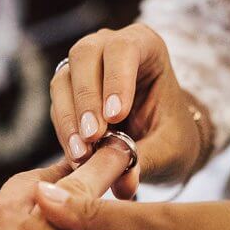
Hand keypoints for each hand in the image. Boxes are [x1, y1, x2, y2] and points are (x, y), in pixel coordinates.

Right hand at [49, 23, 206, 197]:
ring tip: (82, 154)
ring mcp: (84, 66)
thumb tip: (124, 184)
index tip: (116, 116)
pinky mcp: (67, 89)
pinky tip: (76, 156)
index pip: (124, 47)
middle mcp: (109, 46)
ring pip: (64, 79)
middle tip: (93, 137)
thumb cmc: (173, 136)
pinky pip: (57, 105)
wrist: (160, 142)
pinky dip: (64, 131)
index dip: (116, 79)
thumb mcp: (170, 149)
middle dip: (86, 98)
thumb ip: (146, 160)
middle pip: (86, 55)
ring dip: (70, 118)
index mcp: (146, 45)